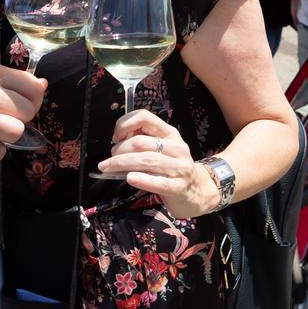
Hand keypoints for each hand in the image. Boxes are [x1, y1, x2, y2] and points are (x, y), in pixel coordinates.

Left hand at [97, 109, 216, 217]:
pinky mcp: (180, 187)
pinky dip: (142, 180)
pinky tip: (130, 179)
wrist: (198, 191)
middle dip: (119, 150)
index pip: (144, 117)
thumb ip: (143, 142)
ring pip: (146, 160)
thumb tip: (117, 139)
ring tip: (109, 169)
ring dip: (122, 164)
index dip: (125, 124)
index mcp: (170, 133)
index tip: (115, 137)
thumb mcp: (162, 149)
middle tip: (110, 160)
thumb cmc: (172, 169)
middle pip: (140, 142)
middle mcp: (176, 147)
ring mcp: (180, 167)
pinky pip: (159, 182)